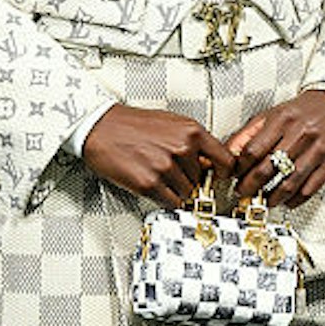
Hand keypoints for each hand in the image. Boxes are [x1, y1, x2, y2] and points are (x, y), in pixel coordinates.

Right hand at [80, 105, 236, 206]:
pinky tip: (152, 185)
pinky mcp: (149, 184)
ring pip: (186, 193)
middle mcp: (182, 148)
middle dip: (187, 179)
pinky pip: (170, 202)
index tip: (219, 178)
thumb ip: (192, 141)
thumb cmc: (131, 124)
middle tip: (168, 169)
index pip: (225, 160)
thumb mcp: (170, 123)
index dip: (223, 173)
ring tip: (156, 173)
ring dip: (174, 190)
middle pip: (200, 180)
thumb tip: (208, 162)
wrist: (99, 126)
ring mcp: (165, 167)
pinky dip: (164, 199)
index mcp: (191, 131)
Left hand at [228, 90, 324, 208]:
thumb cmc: (303, 110)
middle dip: (250, 187)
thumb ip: (249, 133)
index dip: (240, 169)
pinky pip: (310, 188)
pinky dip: (296, 200)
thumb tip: (230, 153)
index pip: (252, 151)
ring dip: (272, 198)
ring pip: (289, 183)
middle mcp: (300, 134)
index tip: (234, 177)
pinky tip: (287, 201)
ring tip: (264, 201)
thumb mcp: (273, 114)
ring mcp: (317, 149)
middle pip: (267, 169)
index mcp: (281, 120)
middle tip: (244, 193)